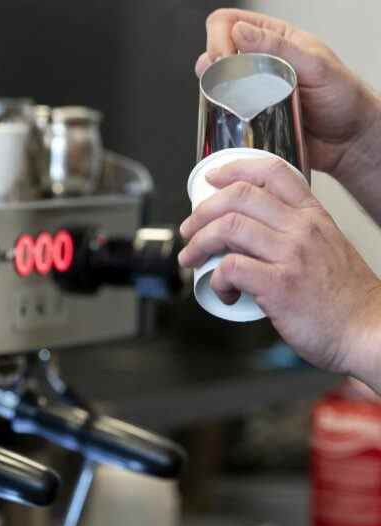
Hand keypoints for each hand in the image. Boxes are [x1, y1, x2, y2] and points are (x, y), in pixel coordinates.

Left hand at [178, 156, 380, 385]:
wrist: (368, 330)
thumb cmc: (344, 297)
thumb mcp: (327, 248)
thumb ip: (294, 235)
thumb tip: (249, 236)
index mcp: (313, 216)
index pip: (272, 172)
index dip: (234, 169)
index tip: (212, 179)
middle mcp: (301, 229)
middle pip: (238, 197)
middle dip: (202, 212)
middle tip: (189, 229)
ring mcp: (290, 256)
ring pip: (227, 228)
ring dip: (198, 243)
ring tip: (191, 258)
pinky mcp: (279, 286)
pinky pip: (230, 268)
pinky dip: (216, 279)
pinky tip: (223, 291)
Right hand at [196, 9, 380, 178]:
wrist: (349, 140)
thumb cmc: (343, 98)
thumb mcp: (315, 65)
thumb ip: (278, 47)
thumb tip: (240, 31)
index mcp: (275, 40)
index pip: (229, 23)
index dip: (218, 38)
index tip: (224, 59)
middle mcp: (257, 63)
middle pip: (214, 53)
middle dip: (212, 66)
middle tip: (226, 83)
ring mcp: (249, 92)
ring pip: (214, 85)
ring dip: (214, 92)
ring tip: (231, 102)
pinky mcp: (246, 118)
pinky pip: (221, 115)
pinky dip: (219, 117)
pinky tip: (231, 120)